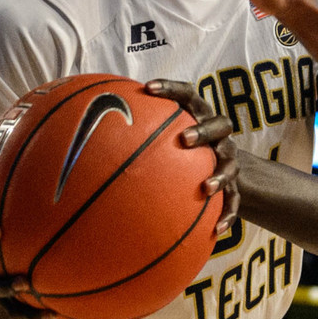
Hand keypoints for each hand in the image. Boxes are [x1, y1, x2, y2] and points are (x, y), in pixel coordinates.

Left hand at [141, 80, 239, 226]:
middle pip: (219, 124)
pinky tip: (217, 230)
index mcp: (197, 115)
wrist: (224, 170)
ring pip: (229, 163)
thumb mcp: (162, 135)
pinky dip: (228, 215)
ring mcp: (228, 160)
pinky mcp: (235, 187)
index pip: (187, 94)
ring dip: (219, 174)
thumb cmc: (180, 149)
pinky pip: (234, 202)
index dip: (170, 88)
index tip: (148, 88)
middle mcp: (217, 136)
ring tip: (206, 188)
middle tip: (184, 139)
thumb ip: (134, 131)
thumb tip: (83, 131)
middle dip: (202, 131)